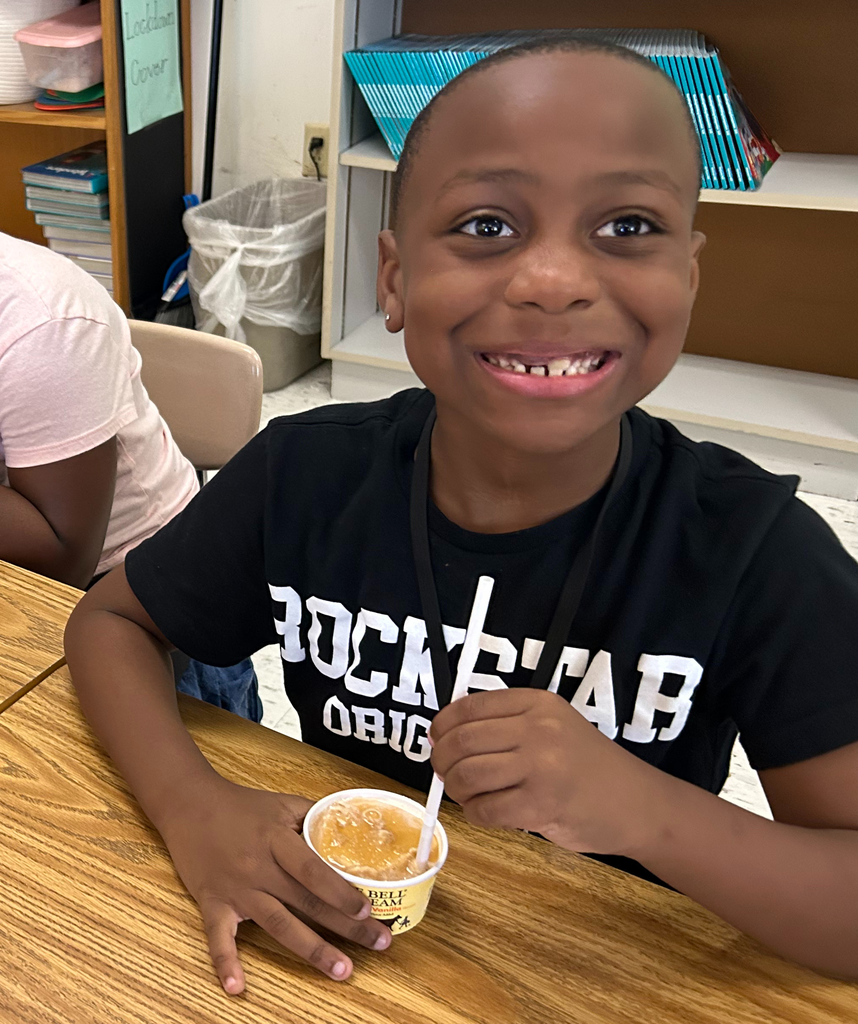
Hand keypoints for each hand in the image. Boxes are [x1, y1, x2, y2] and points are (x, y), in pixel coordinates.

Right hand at [157, 777, 390, 993]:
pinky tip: (237, 987)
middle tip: (379, 943)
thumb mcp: (283, 804)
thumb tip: (353, 830)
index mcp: (278, 839)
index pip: (313, 870)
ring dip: (311, 950)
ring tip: (341, 970)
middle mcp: (259, 867)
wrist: (190, 804)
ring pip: (278, 924)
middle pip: (307, 901)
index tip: (367, 908)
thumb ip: (316, 817)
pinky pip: (218, 938)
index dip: (340, 891)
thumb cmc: (242, 805)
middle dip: (346, 925)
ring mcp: (236, 889)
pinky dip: (225, 963)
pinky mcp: (212, 903)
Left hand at [429, 689, 660, 855]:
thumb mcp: (552, 726)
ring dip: (456, 788)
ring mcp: (540, 767)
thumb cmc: (588, 766)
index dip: (443, 725)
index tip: (437, 739)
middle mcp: (538, 729)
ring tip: (467, 793)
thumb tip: (444, 736)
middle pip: (462, 741)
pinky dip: (475, 813)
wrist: (636, 803)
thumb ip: (507, 724)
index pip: (470, 706)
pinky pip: (485, 809)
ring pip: (468, 775)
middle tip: (445, 772)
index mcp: (537, 703)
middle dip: (442, 760)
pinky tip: (487, 811)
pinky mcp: (540, 805)